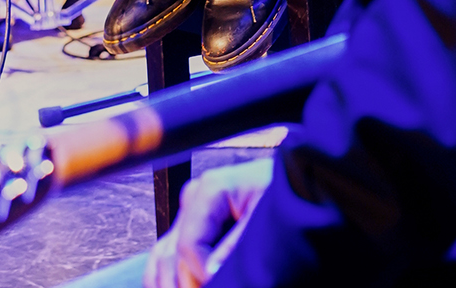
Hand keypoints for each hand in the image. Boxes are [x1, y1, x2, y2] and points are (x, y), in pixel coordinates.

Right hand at [143, 161, 272, 287]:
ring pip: (163, 255)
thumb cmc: (281, 193)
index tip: (221, 284)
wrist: (293, 179)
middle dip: (184, 284)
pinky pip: (167, 251)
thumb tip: (209, 273)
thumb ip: (235, 245)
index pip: (188, 245)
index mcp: (209, 188)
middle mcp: (193, 196)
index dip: (200, 274)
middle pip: (172, 253)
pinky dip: (165, 276)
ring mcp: (190, 209)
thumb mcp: (264, 216)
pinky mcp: (192, 221)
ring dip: (169, 283)